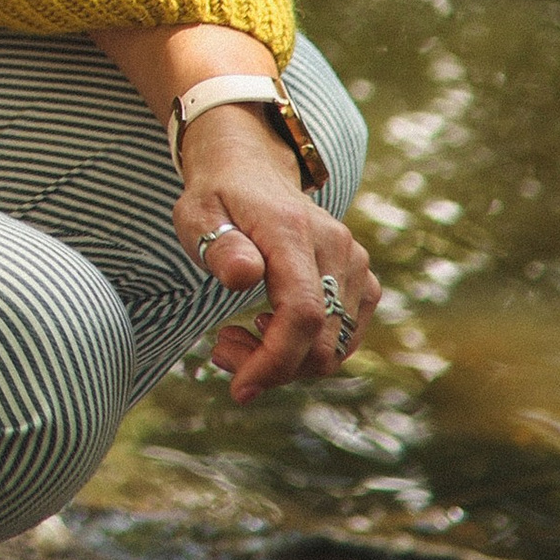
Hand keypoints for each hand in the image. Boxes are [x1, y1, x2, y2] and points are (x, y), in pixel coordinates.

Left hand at [174, 109, 380, 399]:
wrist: (251, 171)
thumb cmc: (218, 198)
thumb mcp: (197, 215)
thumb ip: (218, 245)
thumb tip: (243, 276)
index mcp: (294, 233)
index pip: (302, 314)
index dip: (274, 361)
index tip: (239, 388)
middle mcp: (337, 248)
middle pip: (321, 341)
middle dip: (270, 366)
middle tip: (221, 349)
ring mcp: (356, 264)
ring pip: (335, 347)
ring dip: (287, 361)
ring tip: (235, 338)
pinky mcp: (362, 280)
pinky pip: (345, 337)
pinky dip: (309, 350)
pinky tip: (269, 328)